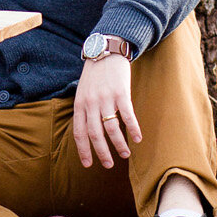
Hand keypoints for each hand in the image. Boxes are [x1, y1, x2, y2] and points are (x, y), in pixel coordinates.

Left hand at [73, 54, 141, 169]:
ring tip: (125, 154)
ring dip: (119, 144)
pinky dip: (133, 129)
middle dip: (102, 153)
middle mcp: (91, 103)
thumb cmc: (95, 74)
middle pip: (96, 134)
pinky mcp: (121, 92)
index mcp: (80, 104)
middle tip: (109, 165)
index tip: (88, 165)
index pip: (79, 132)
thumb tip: (88, 133)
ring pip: (112, 128)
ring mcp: (106, 97)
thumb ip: (85, 110)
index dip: (83, 150)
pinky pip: (127, 115)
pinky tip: (137, 138)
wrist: (106, 50)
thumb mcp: (83, 91)